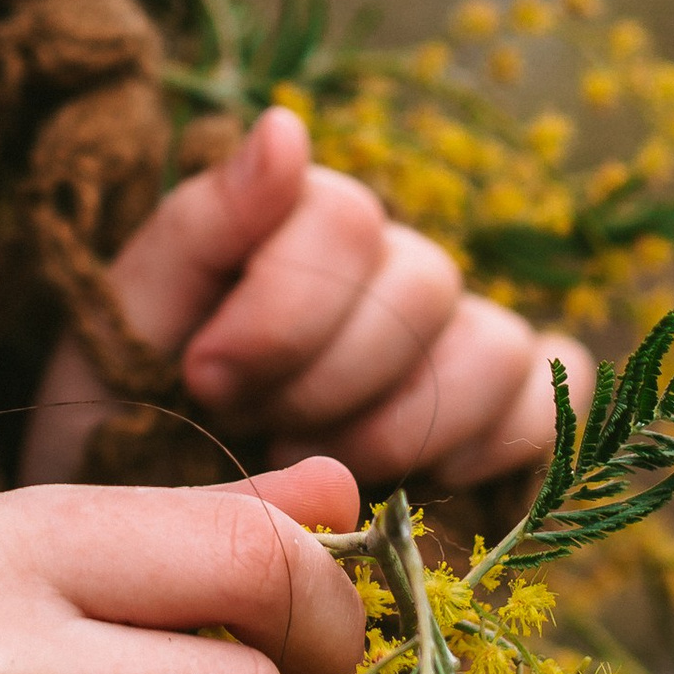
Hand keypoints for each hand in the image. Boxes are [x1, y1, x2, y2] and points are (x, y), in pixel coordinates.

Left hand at [20, 106, 590, 494]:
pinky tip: (410, 487)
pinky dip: (490, 444)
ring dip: (401, 423)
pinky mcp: (501, 420)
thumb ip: (200, 224)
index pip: (349, 217)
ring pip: (492, 343)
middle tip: (256, 432)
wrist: (151, 547)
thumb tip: (287, 125)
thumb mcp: (127, 326)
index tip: (203, 378)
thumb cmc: (129, 427)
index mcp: (296, 227)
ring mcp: (453, 342)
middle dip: (328, 379)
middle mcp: (387, 271)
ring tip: (319, 471)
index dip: (283, 308)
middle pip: (423, 280)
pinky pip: (546, 402)